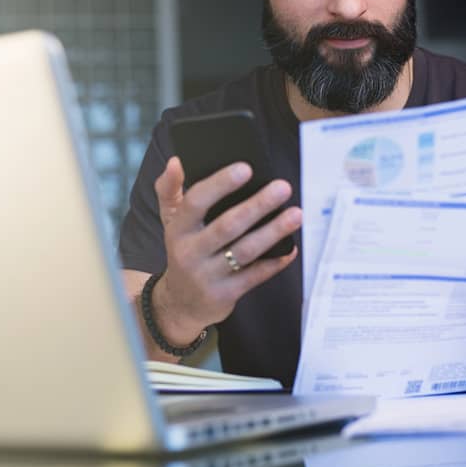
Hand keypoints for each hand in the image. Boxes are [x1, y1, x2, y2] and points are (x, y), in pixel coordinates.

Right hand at [151, 157, 301, 343]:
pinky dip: (274, 262)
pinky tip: (291, 248)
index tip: (246, 169)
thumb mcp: (170, 222)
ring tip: (296, 214)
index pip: (196, 202)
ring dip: (273, 231)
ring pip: (245, 251)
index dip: (220, 184)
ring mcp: (207, 276)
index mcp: (178, 229)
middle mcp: (190, 252)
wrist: (180, 305)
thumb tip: (175, 162)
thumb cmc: (183, 252)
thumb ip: (169, 190)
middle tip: (283, 187)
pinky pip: (254, 276)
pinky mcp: (224, 295)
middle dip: (258, 205)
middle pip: (228, 225)